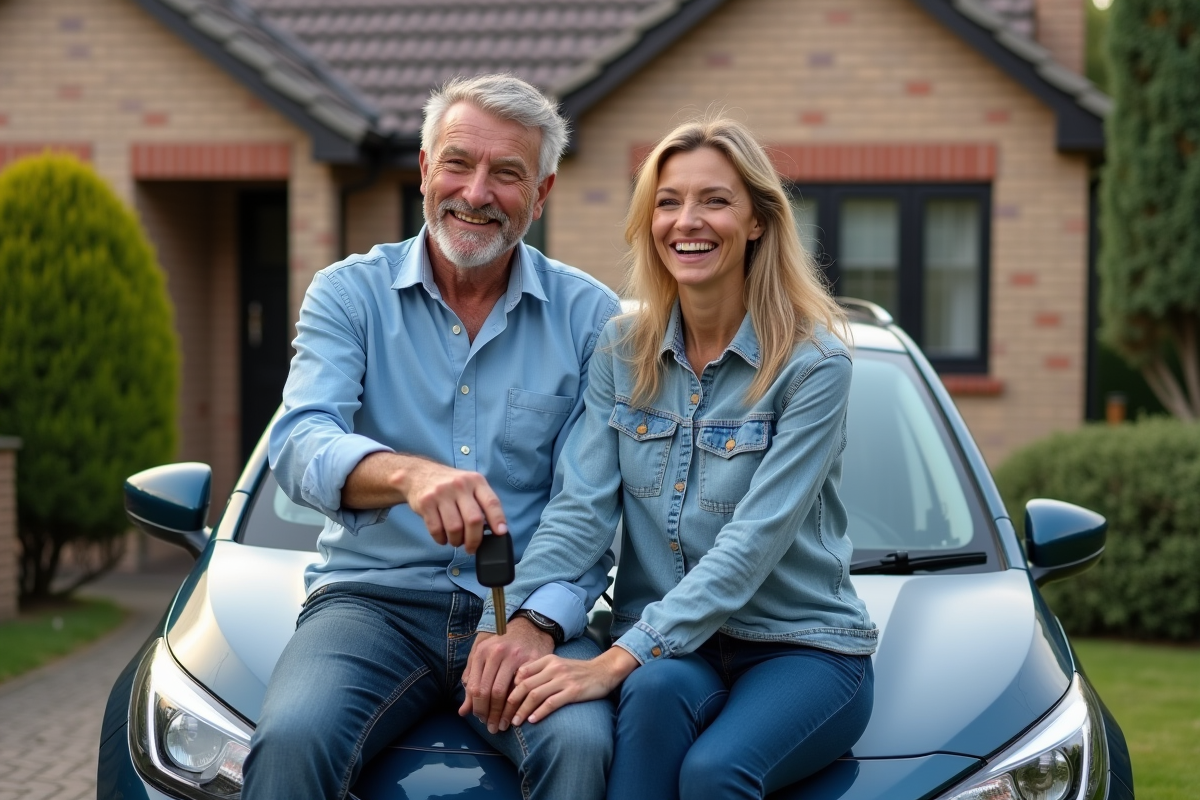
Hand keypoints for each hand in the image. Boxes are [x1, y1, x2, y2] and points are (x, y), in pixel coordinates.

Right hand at [390, 457, 506, 553]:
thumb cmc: (449, 484)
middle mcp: (460, 485)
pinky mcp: (426, 502)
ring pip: (455, 528)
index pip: (491, 502)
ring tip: (456, 540)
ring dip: (457, 541)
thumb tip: (494, 529)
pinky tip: (443, 537)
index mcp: (475, 481)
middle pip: (474, 520)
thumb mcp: (469, 484)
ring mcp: (441, 493)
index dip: (498, 520)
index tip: (500, 533)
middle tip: (472, 547)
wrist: (418, 474)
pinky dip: (441, 539)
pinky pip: (436, 529)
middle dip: (474, 539)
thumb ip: (481, 502)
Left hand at [458, 618, 555, 732]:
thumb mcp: (482, 655)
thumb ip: (471, 680)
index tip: (480, 719)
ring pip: (506, 692)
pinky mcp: (533, 660)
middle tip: (491, 727)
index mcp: (482, 652)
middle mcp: (498, 653)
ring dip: (503, 713)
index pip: (476, 687)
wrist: (530, 627)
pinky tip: (517, 713)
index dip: (476, 707)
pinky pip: (523, 688)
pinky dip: (519, 704)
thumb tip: (463, 711)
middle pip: (490, 691)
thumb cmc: (503, 644)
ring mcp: (516, 656)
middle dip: (489, 714)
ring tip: (502, 725)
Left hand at [508, 646, 638, 725]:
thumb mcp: (557, 665)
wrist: (604, 671)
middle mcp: (553, 668)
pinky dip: (539, 712)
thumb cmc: (578, 671)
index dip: (508, 689)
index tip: (501, 703)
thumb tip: (516, 684)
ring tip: (514, 722)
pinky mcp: (573, 691)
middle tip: (503, 717)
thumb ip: (539, 671)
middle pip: (524, 685)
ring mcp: (563, 679)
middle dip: (510, 703)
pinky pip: (551, 703)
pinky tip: (532, 721)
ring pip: (535, 695)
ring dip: (522, 710)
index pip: (520, 674)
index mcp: (547, 660)